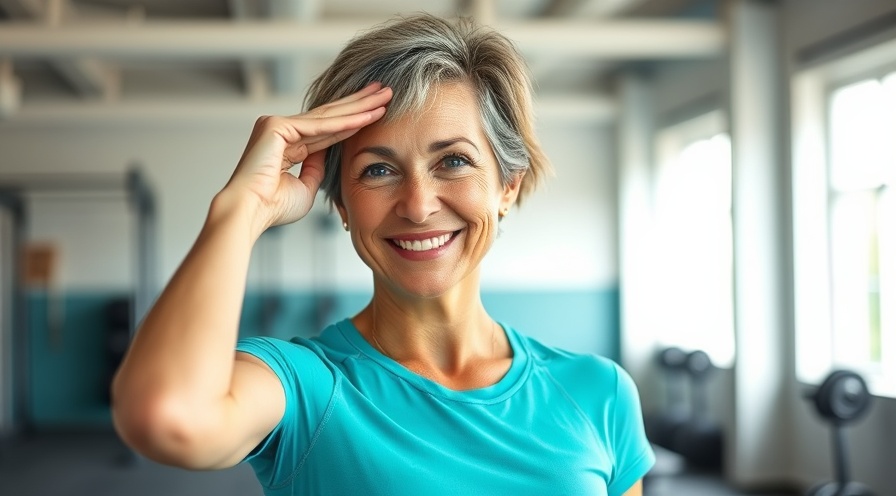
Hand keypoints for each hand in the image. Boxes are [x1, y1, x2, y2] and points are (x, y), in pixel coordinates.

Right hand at [224, 82, 391, 231]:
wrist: (250, 212)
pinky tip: (369, 115)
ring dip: (359, 106)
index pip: (327, 128)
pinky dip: (346, 121)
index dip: (353, 120)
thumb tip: (328, 155)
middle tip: (386, 91)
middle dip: (360, 103)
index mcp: (287, 143)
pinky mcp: (276, 125)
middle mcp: (281, 129)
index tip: (377, 111)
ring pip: (328, 116)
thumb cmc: (273, 207)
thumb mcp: (306, 185)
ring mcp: (277, 124)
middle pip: (330, 115)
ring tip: (386, 95)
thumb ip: (317, 168)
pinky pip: (320, 125)